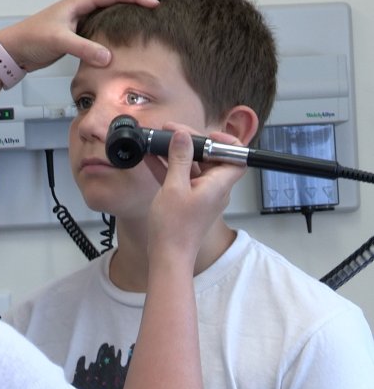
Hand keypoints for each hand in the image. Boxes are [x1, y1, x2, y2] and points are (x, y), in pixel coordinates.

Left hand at [0, 0, 161, 70]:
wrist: (16, 48)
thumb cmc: (32, 39)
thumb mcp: (59, 42)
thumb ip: (83, 49)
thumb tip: (108, 57)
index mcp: (79, 1)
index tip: (155, 2)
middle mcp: (82, 3)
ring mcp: (81, 14)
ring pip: (112, 1)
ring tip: (151, 1)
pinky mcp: (79, 27)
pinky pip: (105, 16)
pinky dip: (120, 14)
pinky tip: (129, 22)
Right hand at [146, 125, 246, 266]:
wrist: (169, 255)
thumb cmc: (175, 228)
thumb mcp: (174, 187)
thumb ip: (179, 159)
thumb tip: (182, 136)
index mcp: (219, 184)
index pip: (236, 156)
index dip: (225, 142)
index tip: (205, 134)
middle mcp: (214, 188)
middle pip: (211, 157)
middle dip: (192, 142)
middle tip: (173, 132)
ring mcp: (201, 195)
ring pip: (193, 166)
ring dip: (177, 154)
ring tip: (160, 141)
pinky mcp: (188, 200)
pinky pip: (181, 177)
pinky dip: (169, 167)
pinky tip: (152, 157)